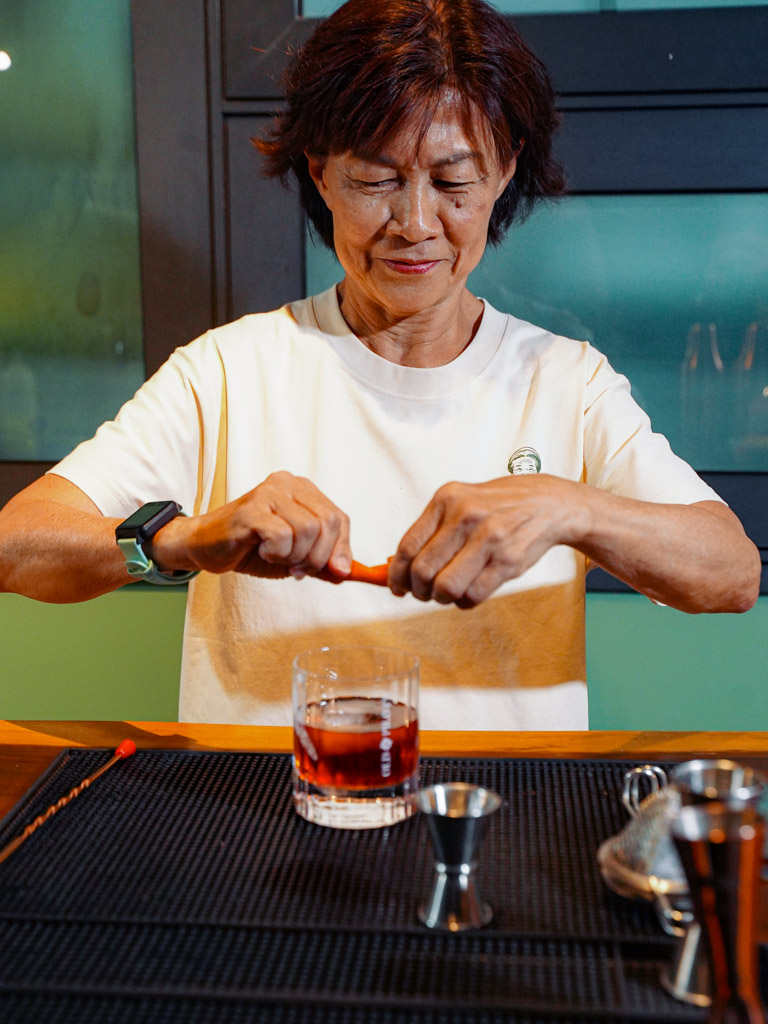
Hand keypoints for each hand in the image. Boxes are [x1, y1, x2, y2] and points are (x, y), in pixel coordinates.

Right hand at [151, 471, 351, 577]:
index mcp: (302, 490)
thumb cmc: (251, 547)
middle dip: (319, 556)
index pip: (339, 518)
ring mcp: (268, 493)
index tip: (333, 571)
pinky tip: (264, 552)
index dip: (341, 549)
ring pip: (308, 530)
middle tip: (298, 569)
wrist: (205, 547)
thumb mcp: (294, 556)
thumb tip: (346, 572)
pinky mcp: (251, 510)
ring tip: (278, 558)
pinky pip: (282, 536)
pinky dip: (278, 554)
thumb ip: (321, 562)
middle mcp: (287, 484)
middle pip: (328, 522)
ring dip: (296, 556)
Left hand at [388, 475, 585, 607]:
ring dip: (442, 598)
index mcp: (446, 500)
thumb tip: (398, 567)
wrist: (546, 503)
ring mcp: (488, 539)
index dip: (397, 574)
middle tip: (425, 593)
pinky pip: (473, 595)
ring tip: (447, 593)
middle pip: (423, 571)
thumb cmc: (496, 506)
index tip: (397, 587)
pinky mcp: (508, 561)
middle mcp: (466, 516)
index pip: (408, 546)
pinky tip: (468, 593)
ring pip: (447, 587)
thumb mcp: (460, 502)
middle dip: (419, 590)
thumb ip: (432, 530)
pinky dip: (464, 602)